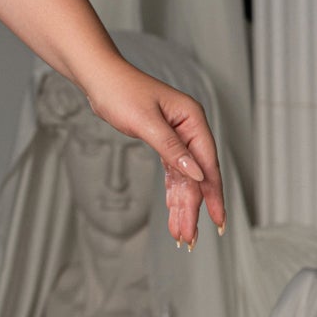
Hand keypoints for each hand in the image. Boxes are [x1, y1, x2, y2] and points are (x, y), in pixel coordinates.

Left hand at [80, 59, 225, 247]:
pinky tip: (173, 211)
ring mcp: (177, 135)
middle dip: (193, 208)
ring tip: (181, 234)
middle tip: (190, 239)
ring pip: (185, 177)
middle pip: (197, 175)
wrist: (98, 77)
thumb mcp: (145, 122)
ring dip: (182, 205)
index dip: (213, 194)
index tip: (218, 220)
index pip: (208, 163)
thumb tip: (197, 174)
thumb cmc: (119, 91)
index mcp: (192, 119)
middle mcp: (189, 128)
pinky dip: (173, 191)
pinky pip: (173, 172)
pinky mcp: (163, 140)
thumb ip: (171, 149)